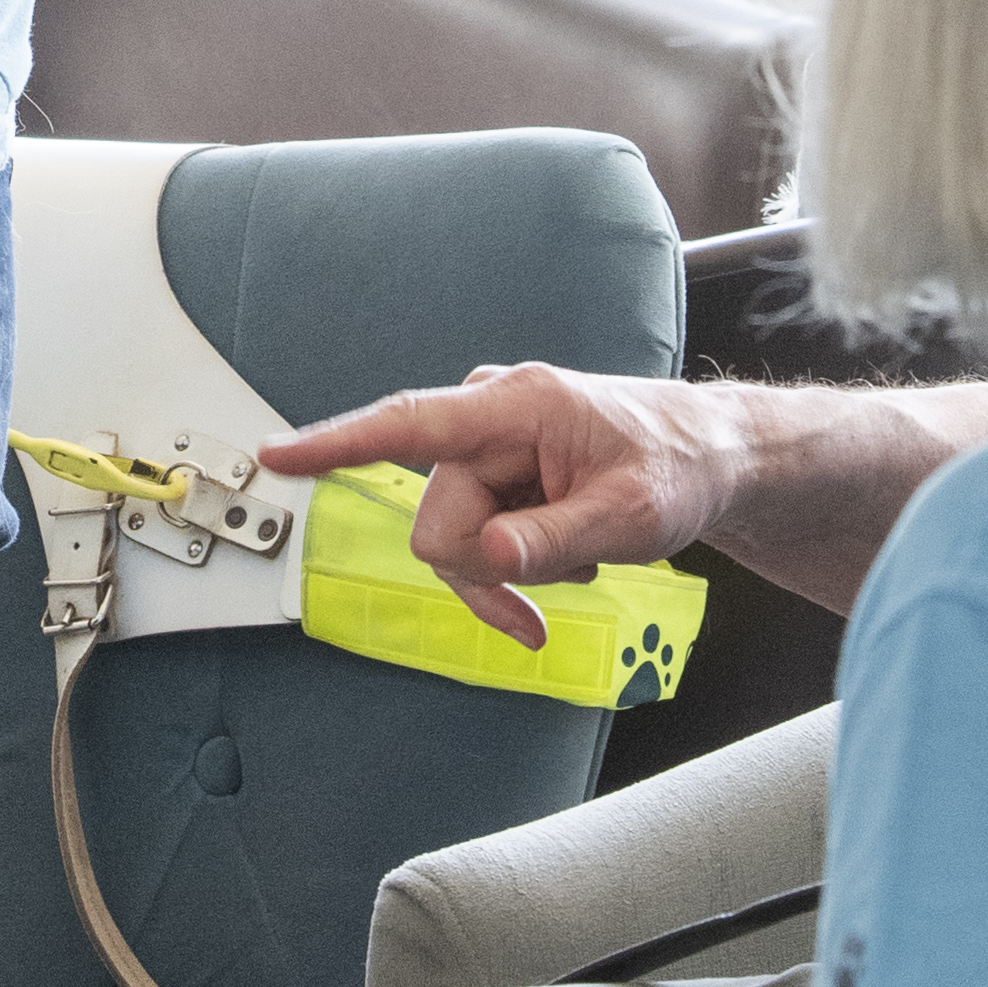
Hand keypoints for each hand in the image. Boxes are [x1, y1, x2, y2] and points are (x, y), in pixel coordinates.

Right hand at [258, 364, 741, 642]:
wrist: (709, 459)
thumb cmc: (679, 466)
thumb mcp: (632, 515)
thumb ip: (555, 539)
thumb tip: (487, 557)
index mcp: (516, 405)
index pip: (408, 424)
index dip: (337, 444)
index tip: (278, 455)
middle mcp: (488, 417)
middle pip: (438, 521)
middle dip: (489, 566)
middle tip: (561, 581)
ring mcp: (489, 447)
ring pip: (453, 540)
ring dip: (509, 571)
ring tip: (579, 566)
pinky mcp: (494, 474)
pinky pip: (472, 540)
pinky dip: (512, 568)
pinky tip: (565, 566)